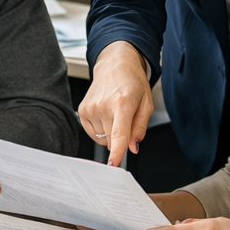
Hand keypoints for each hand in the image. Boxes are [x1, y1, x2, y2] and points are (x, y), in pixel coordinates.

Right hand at [80, 42, 151, 166]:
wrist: (115, 65)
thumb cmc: (133, 83)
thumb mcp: (146, 104)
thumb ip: (140, 128)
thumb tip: (133, 147)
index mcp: (122, 102)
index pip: (119, 133)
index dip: (117, 151)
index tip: (113, 164)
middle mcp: (104, 105)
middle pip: (111, 140)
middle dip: (121, 139)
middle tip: (126, 120)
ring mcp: (90, 108)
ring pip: (103, 139)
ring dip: (111, 133)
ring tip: (115, 113)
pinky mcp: (82, 111)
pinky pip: (93, 134)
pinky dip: (101, 130)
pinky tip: (106, 116)